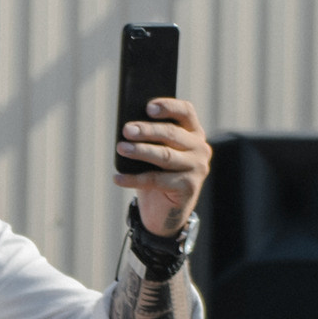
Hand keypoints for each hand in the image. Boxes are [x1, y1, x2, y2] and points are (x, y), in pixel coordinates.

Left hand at [116, 95, 210, 236]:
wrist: (166, 211)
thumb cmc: (158, 176)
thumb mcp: (155, 154)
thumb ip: (149, 140)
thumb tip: (127, 128)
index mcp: (193, 133)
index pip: (186, 112)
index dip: (168, 107)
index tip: (148, 107)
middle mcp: (199, 148)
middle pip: (172, 134)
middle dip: (147, 130)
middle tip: (126, 129)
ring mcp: (197, 168)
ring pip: (165, 156)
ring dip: (140, 151)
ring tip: (120, 148)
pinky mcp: (188, 187)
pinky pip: (156, 180)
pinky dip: (133, 179)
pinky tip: (117, 177)